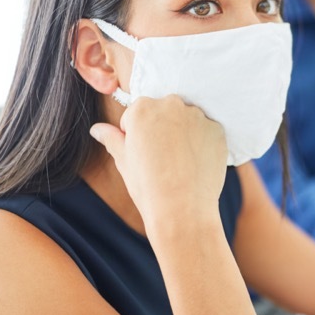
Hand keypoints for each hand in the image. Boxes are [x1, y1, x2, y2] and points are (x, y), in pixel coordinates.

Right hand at [89, 95, 226, 232]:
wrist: (182, 209)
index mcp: (142, 108)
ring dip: (183, 133)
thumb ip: (111, 138)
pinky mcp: (217, 129)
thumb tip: (97, 129)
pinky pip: (207, 131)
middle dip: (161, 128)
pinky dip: (202, 143)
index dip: (137, 135)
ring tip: (179, 163)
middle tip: (161, 158)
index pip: (137, 113)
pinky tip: (196, 164)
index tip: (143, 154)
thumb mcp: (123, 160)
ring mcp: (197, 116)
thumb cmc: (148, 185)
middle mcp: (172, 105)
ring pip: (187, 119)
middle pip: (164, 110)